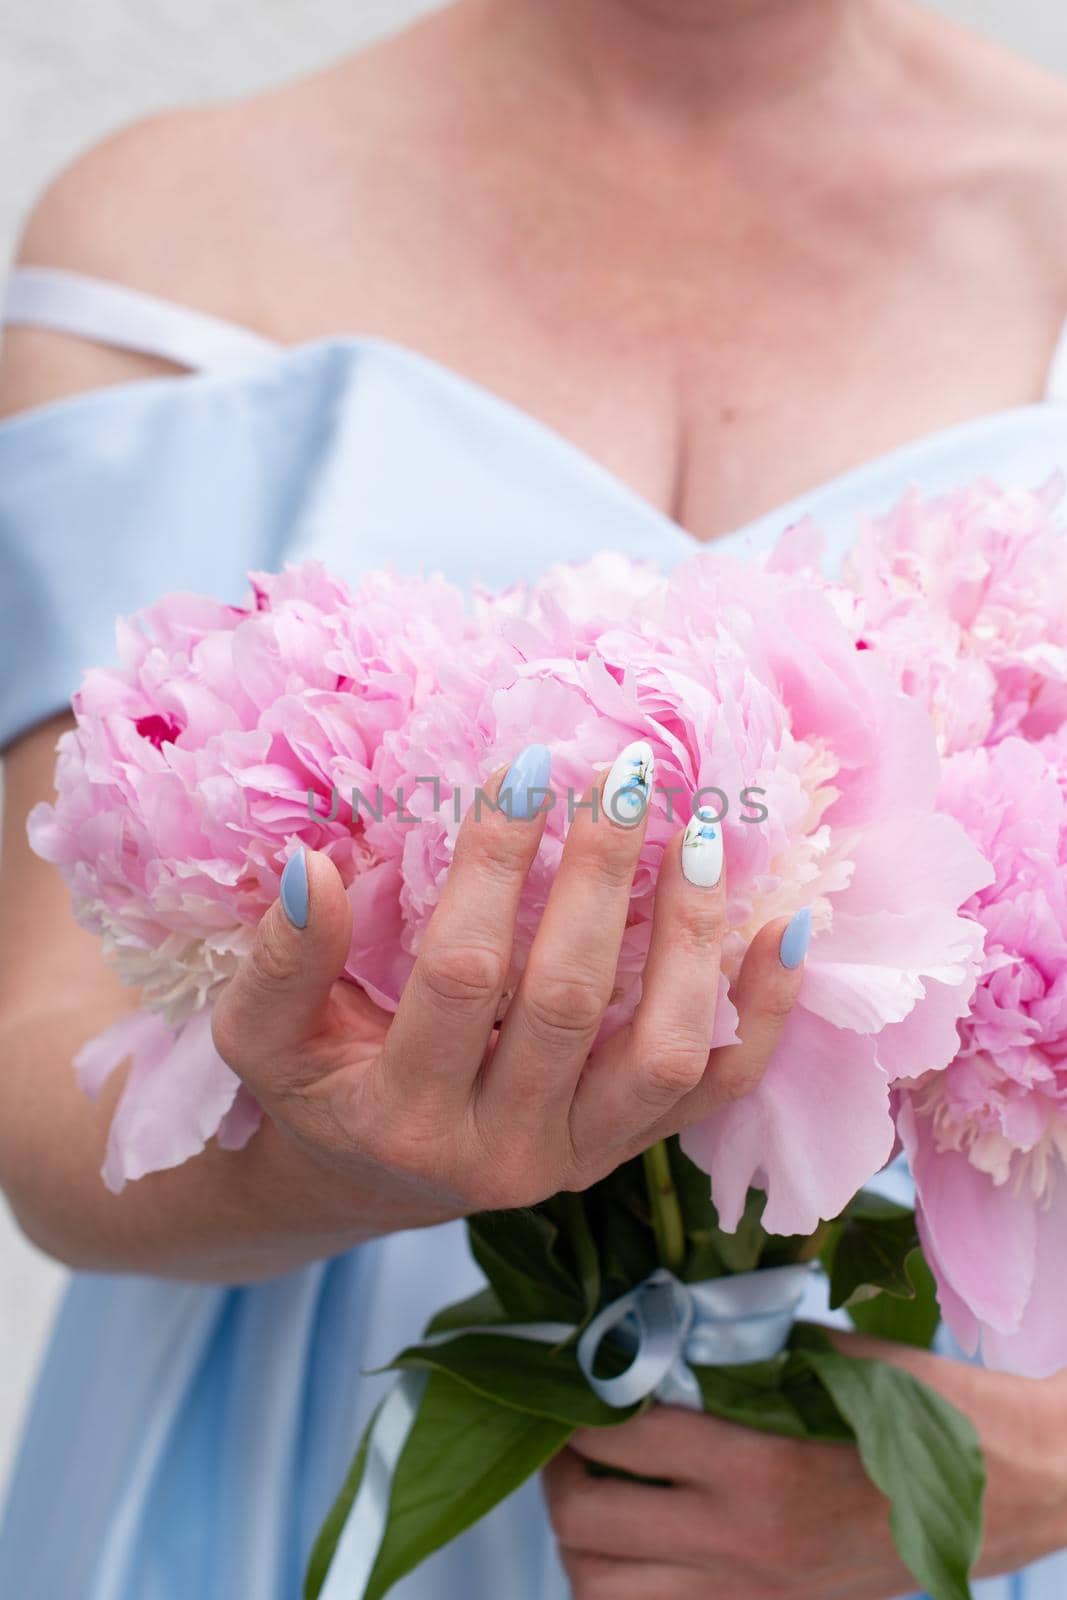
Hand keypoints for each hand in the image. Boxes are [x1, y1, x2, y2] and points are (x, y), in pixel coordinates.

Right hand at [211, 745, 806, 1240]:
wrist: (376, 1178)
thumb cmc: (320, 1087)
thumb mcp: (264, 1037)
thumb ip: (281, 962)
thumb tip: (310, 868)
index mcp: (403, 1116)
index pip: (463, 973)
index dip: (495, 865)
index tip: (524, 767)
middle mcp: (502, 1152)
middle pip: (571, 1002)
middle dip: (603, 875)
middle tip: (626, 776)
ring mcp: (581, 1158)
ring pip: (665, 1053)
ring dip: (692, 938)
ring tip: (700, 836)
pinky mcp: (632, 1152)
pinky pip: (719, 1090)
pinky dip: (765, 1011)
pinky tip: (784, 926)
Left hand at [543, 1332, 1066, 1598]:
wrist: (1000, 1489)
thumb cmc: (918, 1405)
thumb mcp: (822, 1359)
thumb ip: (729, 1354)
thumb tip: (644, 1332)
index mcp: (755, 1467)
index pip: (614, 1437)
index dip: (573, 1399)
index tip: (570, 1370)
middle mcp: (741, 1545)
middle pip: (585, 1523)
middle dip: (558, 1471)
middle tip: (567, 1431)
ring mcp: (750, 1596)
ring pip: (601, 1592)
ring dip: (579, 1539)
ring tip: (593, 1490)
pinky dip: (622, 1585)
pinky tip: (634, 1542)